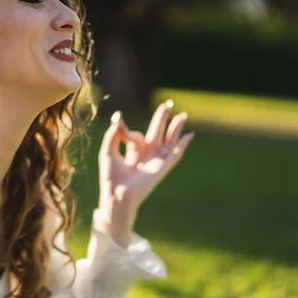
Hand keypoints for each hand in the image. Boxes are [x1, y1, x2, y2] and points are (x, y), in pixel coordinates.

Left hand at [96, 100, 193, 245]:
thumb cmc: (111, 177)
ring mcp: (155, 161)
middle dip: (162, 118)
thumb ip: (113, 134)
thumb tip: (119, 117)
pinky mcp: (163, 166)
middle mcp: (146, 156)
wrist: (118, 194)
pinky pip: (175, 153)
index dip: (126, 130)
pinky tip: (190, 135)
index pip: (135, 135)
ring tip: (182, 114)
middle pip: (156, 133)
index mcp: (133, 153)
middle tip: (168, 103)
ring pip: (168, 140)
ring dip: (175, 127)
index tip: (119, 126)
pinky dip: (182, 144)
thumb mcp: (108, 151)